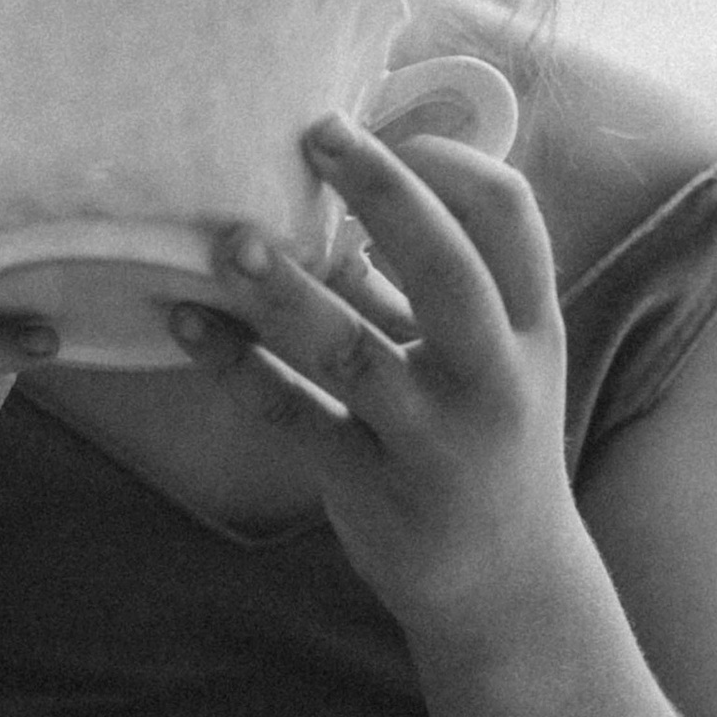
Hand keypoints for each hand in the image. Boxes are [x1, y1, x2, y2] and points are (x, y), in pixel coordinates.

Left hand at [168, 114, 572, 636]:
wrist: (506, 586)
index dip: (448, 160)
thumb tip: (337, 192)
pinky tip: (189, 323)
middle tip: (315, 134)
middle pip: (446, 269)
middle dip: (382, 193)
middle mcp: (493, 377)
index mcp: (528, 326)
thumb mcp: (478, 358)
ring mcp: (434, 438)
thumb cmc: (482, 443)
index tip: (385, 130)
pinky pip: (295, 417)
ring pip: (355, 352)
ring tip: (227, 240)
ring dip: (286, 292)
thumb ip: (416, 285)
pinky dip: (237, 369)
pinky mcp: (374, 486)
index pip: (509, 215)